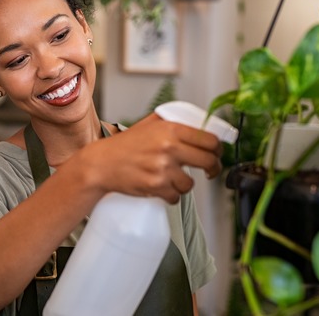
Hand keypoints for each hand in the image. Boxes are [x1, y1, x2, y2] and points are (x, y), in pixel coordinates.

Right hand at [73, 113, 222, 203]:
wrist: (101, 164)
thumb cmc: (123, 146)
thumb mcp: (147, 125)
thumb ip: (171, 121)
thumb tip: (197, 123)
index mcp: (170, 129)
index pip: (209, 140)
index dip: (218, 149)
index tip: (216, 153)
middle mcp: (169, 147)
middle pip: (209, 161)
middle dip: (212, 168)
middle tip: (209, 171)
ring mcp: (163, 168)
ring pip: (191, 183)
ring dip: (184, 184)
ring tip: (172, 178)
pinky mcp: (156, 186)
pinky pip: (176, 196)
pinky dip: (171, 195)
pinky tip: (161, 187)